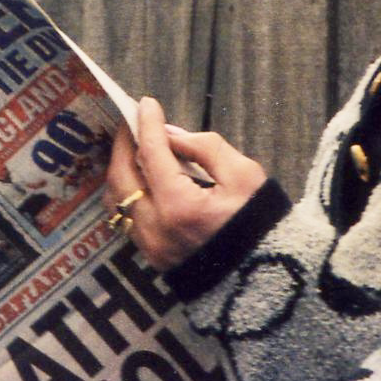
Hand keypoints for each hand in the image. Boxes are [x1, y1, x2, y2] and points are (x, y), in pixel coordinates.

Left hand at [104, 97, 268, 269]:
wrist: (263, 276)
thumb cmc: (259, 223)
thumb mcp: (244, 175)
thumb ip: (206, 148)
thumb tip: (173, 135)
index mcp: (180, 206)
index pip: (152, 154)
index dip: (147, 124)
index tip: (146, 104)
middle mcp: (156, 227)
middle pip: (121, 177)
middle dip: (123, 145)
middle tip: (132, 123)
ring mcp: (151, 246)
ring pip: (117, 200)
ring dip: (121, 170)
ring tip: (135, 149)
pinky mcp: (152, 256)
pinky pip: (128, 218)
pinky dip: (130, 193)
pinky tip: (144, 179)